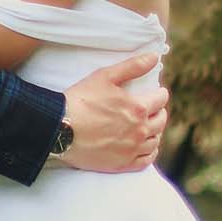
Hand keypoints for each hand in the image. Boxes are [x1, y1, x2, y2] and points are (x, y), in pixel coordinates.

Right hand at [61, 53, 167, 172]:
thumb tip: (154, 57)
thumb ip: (131, 66)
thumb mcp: (104, 76)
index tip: (158, 91)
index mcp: (137, 108)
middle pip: (161, 121)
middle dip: (159, 111)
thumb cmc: (81, 99)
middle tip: (153, 107)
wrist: (60, 128)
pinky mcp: (124, 164)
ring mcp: (133, 149)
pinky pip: (147, 160)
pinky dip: (150, 152)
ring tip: (149, 125)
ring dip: (156, 131)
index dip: (160, 93)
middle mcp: (140, 130)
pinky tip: (145, 146)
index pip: (160, 99)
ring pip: (155, 141)